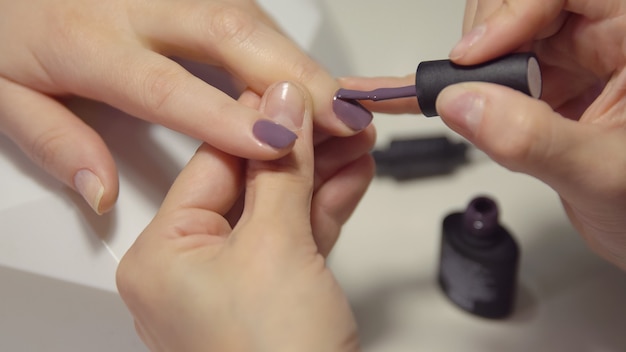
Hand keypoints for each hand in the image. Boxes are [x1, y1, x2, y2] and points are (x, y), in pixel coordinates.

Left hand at [0, 0, 369, 213]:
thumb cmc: (13, 34)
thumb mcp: (6, 96)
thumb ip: (54, 143)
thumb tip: (100, 192)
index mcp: (89, 42)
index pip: (167, 85)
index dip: (226, 115)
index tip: (275, 144)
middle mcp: (138, 8)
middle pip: (229, 35)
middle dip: (295, 77)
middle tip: (341, 116)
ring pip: (249, 19)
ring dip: (300, 62)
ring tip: (343, 102)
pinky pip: (247, 13)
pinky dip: (285, 46)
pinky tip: (311, 74)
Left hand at [116, 82, 372, 350]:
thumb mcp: (277, 248)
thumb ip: (282, 169)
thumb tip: (283, 106)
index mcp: (162, 258)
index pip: (212, 162)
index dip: (259, 122)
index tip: (296, 94)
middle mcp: (190, 270)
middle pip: (249, 184)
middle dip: (300, 150)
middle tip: (335, 116)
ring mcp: (234, 284)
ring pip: (279, 209)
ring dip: (321, 175)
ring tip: (356, 139)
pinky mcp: (273, 294)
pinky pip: (297, 237)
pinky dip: (326, 207)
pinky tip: (352, 175)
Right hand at [340, 0, 625, 269]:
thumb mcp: (603, 177)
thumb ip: (532, 139)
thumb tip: (463, 103)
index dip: (512, 11)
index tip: (474, 56)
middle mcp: (607, 39)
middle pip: (521, 4)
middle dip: (484, 39)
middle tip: (465, 83)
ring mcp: (575, 60)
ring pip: (500, 34)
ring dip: (469, 68)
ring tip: (456, 103)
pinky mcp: (548, 84)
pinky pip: (493, 71)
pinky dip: (451, 87)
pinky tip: (407, 95)